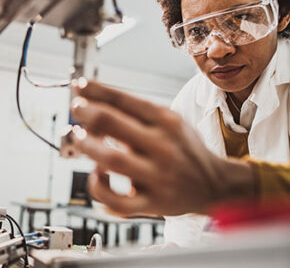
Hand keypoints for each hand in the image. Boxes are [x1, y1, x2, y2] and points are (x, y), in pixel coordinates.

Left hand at [66, 80, 253, 216]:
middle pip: (113, 123)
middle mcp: (162, 146)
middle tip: (76, 108)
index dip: (96, 91)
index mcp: (167, 121)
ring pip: (111, 159)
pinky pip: (118, 201)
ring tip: (78, 136)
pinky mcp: (152, 204)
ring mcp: (157, 176)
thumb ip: (137, 113)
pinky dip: (100, 188)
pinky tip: (96, 176)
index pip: (124, 99)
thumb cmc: (184, 149)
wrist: (214, 185)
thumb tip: (94, 100)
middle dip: (87, 112)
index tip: (79, 86)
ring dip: (88, 146)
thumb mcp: (170, 121)